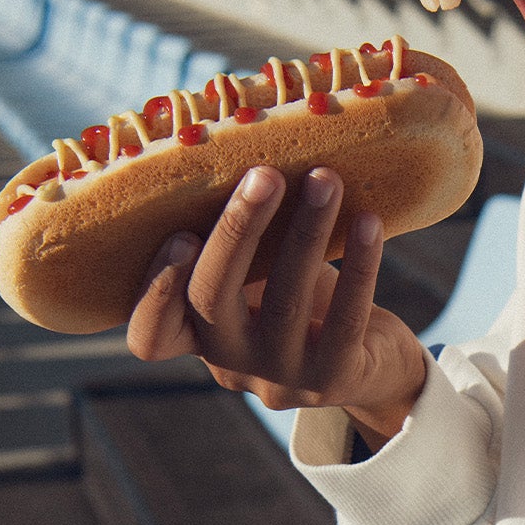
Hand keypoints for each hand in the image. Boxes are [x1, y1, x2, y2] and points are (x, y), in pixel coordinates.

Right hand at [126, 165, 427, 445]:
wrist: (374, 366)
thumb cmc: (305, 302)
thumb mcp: (261, 276)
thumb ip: (239, 239)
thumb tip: (237, 143)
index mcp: (198, 336)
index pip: (150, 336)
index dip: (156, 290)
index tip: (181, 234)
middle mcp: (230, 364)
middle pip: (212, 300)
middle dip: (236, 231)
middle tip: (264, 174)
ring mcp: (282, 378)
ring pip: (285, 304)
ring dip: (305, 232)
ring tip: (326, 178)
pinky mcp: (336, 381)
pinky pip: (346, 319)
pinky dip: (361, 265)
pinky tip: (370, 222)